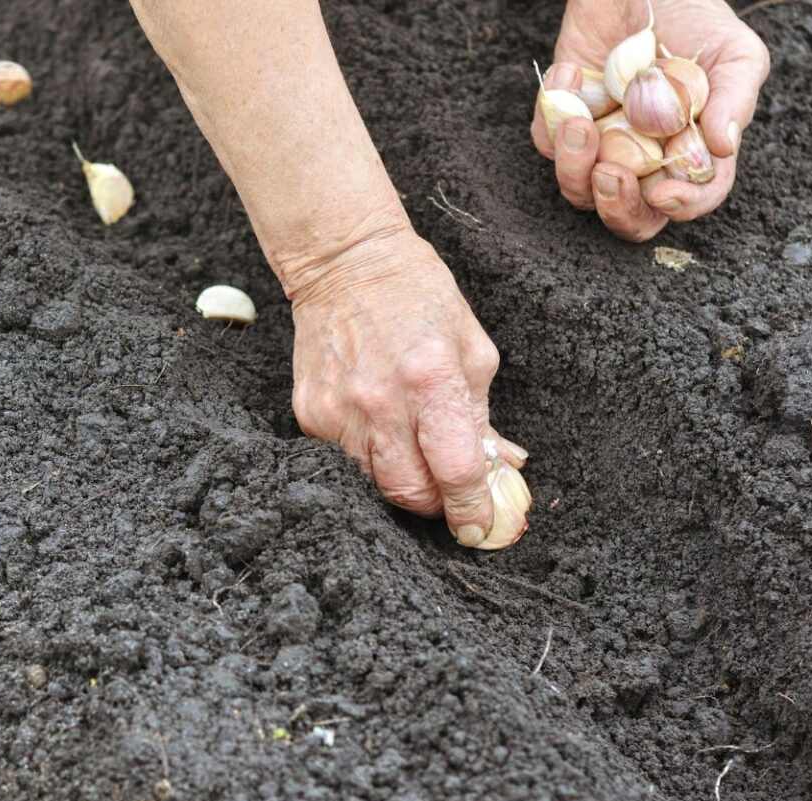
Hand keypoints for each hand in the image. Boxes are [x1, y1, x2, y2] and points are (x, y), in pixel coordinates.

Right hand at [283, 228, 527, 546]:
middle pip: (410, 493)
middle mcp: (380, 402)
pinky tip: (380, 427)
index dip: (472, 508)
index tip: (480, 526)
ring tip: (415, 454)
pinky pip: (344, 462)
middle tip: (450, 494)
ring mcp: (338, 411)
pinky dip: (369, 458)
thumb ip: (483, 416)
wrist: (344, 264)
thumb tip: (501, 470)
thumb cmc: (417, 296)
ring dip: (403, 482)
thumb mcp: (472, 349)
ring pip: (374, 485)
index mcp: (431, 379)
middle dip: (437, 504)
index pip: (456, 470)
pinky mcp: (309, 415)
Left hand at [530, 0, 769, 240]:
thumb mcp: (733, 53)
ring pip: (578, 188)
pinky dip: (551, 113)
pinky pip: (545, 140)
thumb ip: (735, 99)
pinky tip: (570, 71)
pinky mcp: (564, 119)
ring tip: (577, 123)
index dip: (682, 206)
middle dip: (617, 207)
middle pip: (629, 215)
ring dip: (573, 166)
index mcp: (692, 151)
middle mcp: (646, 157)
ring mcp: (602, 142)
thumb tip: (723, 147)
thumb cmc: (696, 16)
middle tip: (610, 174)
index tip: (664, 194)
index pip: (692, 197)